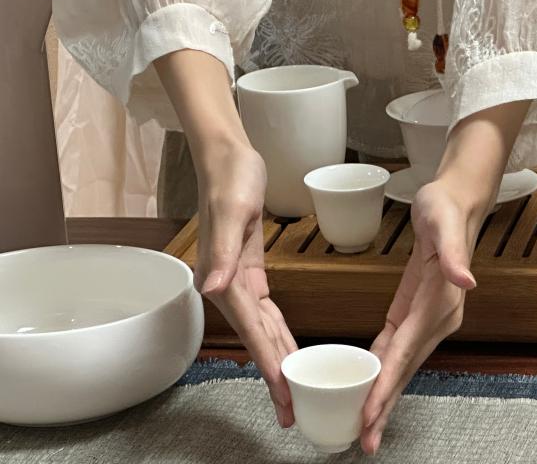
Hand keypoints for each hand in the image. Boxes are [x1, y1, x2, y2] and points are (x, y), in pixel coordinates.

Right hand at [193, 139, 298, 427]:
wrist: (227, 157)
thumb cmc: (230, 179)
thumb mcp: (233, 210)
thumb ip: (223, 253)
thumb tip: (214, 287)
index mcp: (223, 279)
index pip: (251, 331)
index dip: (268, 363)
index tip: (283, 392)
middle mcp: (227, 286)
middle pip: (257, 339)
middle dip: (275, 375)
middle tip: (292, 409)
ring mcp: (237, 281)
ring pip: (262, 330)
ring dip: (277, 359)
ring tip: (293, 390)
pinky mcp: (248, 271)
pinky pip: (265, 312)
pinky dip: (277, 332)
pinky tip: (287, 347)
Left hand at [359, 178, 486, 453]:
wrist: (456, 200)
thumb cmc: (445, 208)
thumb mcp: (444, 223)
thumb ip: (454, 255)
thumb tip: (466, 280)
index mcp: (440, 304)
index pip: (407, 352)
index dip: (387, 385)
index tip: (370, 413)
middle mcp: (438, 318)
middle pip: (405, 369)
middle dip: (385, 405)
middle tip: (366, 440)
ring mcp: (429, 318)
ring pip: (402, 365)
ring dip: (384, 396)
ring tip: (366, 427)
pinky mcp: (416, 311)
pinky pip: (398, 348)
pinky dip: (384, 370)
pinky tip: (369, 386)